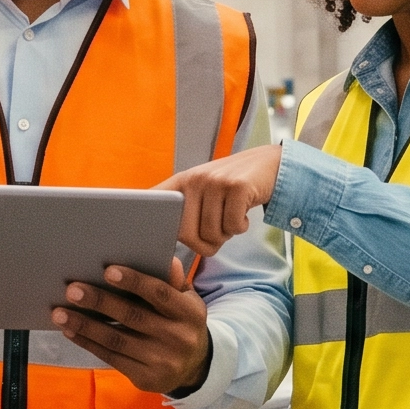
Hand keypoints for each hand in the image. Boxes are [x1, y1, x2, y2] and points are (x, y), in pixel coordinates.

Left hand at [55, 256, 212, 395]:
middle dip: (100, 302)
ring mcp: (161, 361)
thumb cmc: (182, 323)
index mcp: (189, 313)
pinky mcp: (144, 378)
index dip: (134, 282)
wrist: (194, 367)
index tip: (108, 271)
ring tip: (59, 312)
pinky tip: (70, 331)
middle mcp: (177, 338)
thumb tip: (164, 258)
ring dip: (85, 325)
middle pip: (133, 317)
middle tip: (72, 290)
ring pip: (116, 340)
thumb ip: (173, 281)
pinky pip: (111, 357)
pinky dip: (88, 343)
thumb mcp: (187, 300)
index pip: (160, 294)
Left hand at [157, 144, 281, 259]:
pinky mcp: (237, 186)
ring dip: (226, 235)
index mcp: (180, 182)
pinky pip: (233, 226)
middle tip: (218, 233)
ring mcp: (215, 181)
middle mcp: (194, 179)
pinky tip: (244, 214)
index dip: (147, 220)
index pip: (154, 202)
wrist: (269, 164)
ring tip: (232, 218)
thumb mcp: (204, 192)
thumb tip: (171, 239)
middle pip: (187, 234)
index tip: (140, 234)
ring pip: (213, 233)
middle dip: (205, 244)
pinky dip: (240, 228)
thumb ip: (186, 211)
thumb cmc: (232, 188)